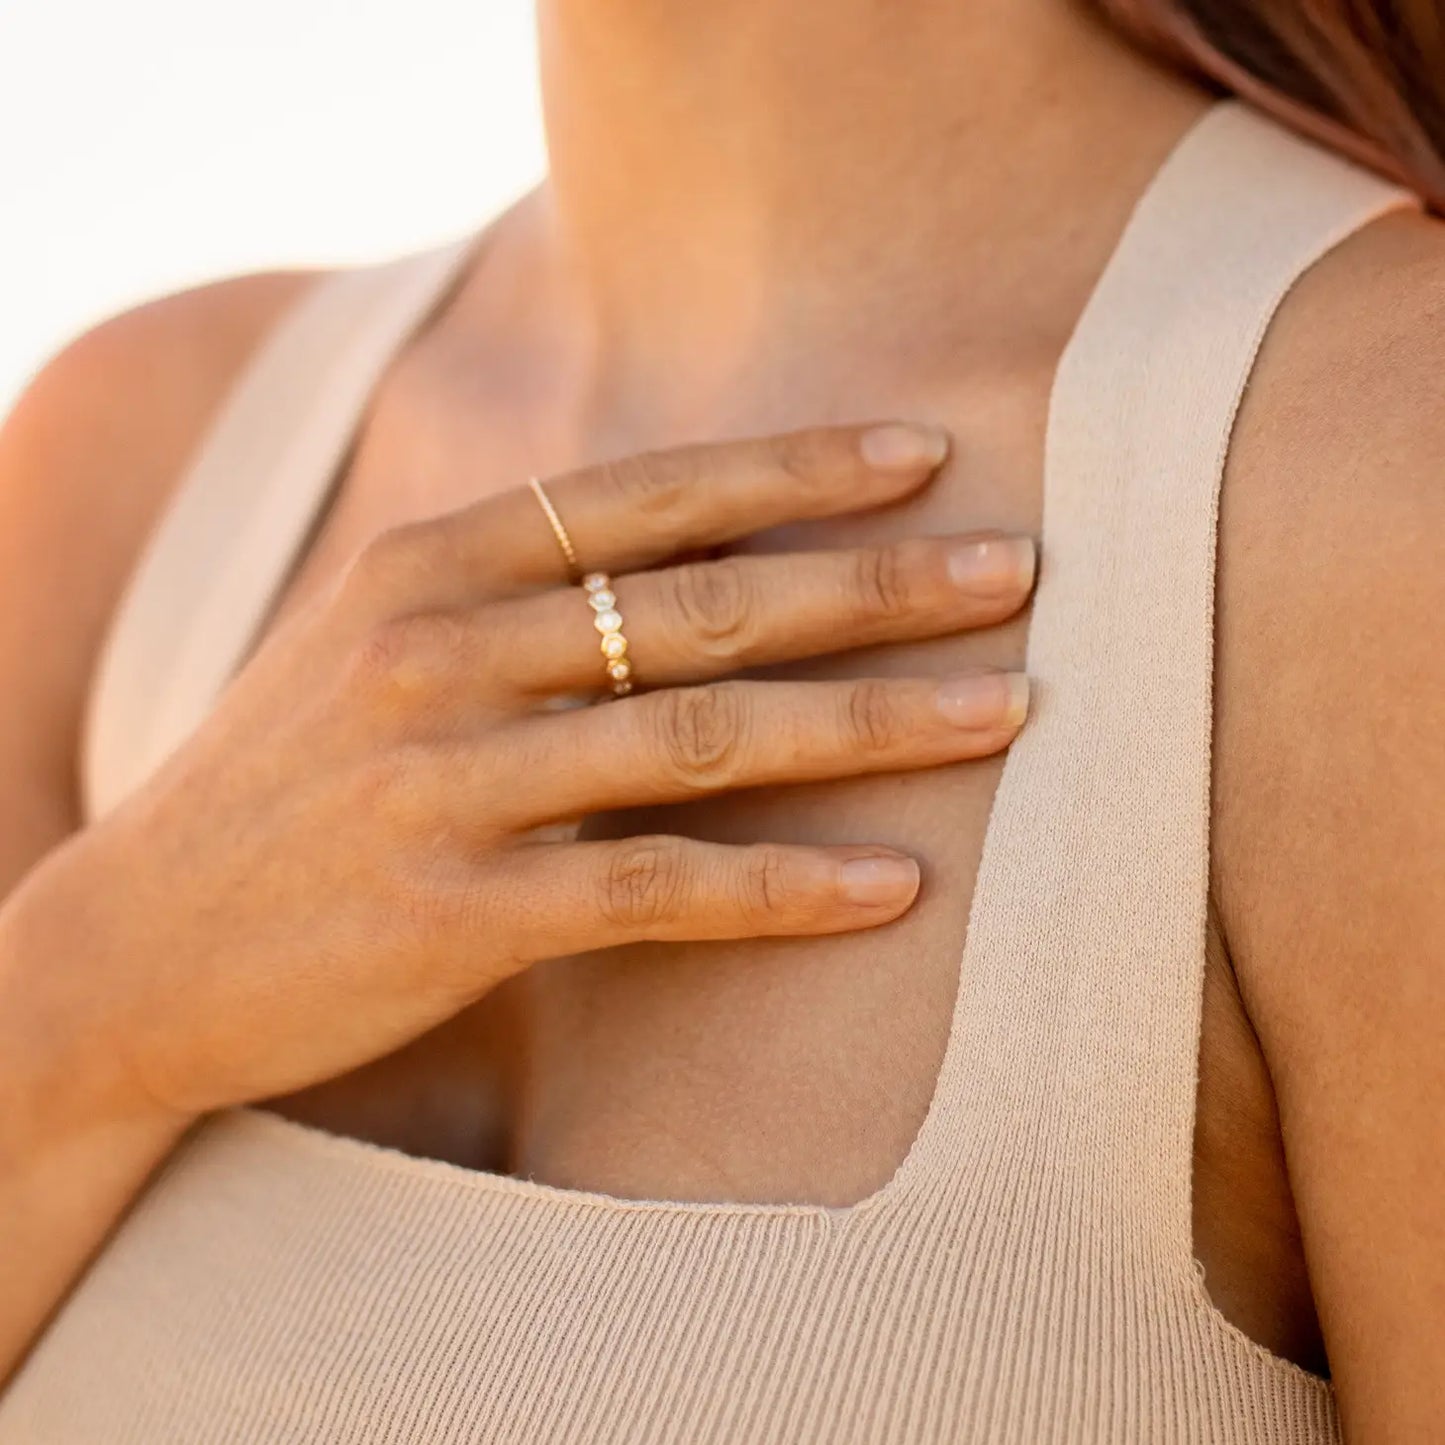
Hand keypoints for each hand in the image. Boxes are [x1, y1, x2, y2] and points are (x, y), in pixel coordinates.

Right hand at [8, 421, 1034, 1125]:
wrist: (128, 947)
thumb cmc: (286, 785)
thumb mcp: (374, 642)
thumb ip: (509, 591)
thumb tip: (678, 556)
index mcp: (429, 564)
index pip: (646, 495)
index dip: (794, 471)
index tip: (924, 459)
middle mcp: (439, 651)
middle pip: (704, 604)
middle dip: (875, 584)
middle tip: (1018, 574)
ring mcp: (442, 782)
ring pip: (701, 736)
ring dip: (873, 724)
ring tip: (1007, 711)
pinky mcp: (448, 913)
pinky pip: (655, 888)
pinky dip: (784, 887)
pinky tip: (894, 886)